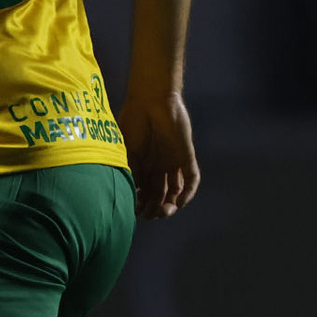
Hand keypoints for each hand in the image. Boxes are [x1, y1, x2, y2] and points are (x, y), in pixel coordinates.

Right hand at [117, 88, 199, 220]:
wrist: (150, 100)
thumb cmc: (132, 121)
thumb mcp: (125, 151)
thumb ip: (130, 171)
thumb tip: (131, 195)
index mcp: (142, 164)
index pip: (144, 191)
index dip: (141, 204)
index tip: (134, 212)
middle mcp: (158, 165)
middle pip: (160, 194)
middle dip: (155, 208)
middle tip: (148, 217)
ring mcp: (173, 161)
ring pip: (176, 189)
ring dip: (170, 204)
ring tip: (162, 212)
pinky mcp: (186, 155)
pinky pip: (191, 178)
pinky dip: (188, 192)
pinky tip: (180, 202)